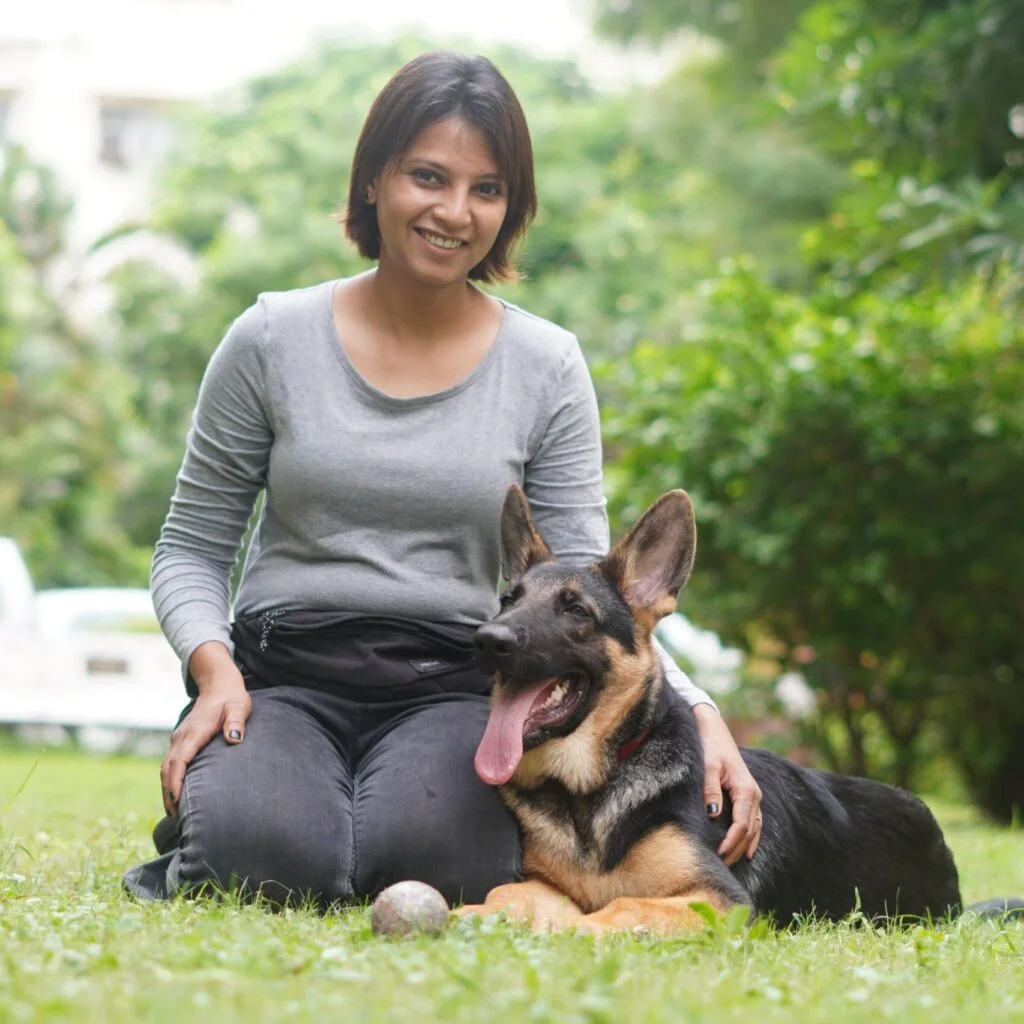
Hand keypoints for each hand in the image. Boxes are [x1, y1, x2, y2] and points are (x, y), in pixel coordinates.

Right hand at [160, 665, 250, 818]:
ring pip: (166, 767)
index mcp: (194, 732)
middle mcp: (182, 737)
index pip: (179, 760)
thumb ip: (236, 721)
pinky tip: (176, 794)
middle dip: (169, 793)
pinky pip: (171, 763)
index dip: (176, 782)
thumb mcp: (238, 707)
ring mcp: (179, 738)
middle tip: (175, 817)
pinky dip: (170, 779)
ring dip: (167, 788)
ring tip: (174, 813)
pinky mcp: (182, 741)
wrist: (219, 684)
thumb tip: (234, 737)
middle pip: (168, 768)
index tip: (175, 801)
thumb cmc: (231, 698)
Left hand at [692, 703, 762, 865]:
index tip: (719, 855)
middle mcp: (754, 794)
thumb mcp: (708, 766)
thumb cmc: (710, 746)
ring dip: (744, 846)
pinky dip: (750, 836)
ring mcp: (753, 794)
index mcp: (746, 789)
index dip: (732, 842)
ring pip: (754, 828)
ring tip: (732, 862)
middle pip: (750, 830)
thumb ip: (710, 789)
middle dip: (737, 849)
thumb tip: (713, 814)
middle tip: (722, 866)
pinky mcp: (748, 793)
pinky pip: (754, 821)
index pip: (742, 825)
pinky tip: (745, 849)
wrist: (713, 728)